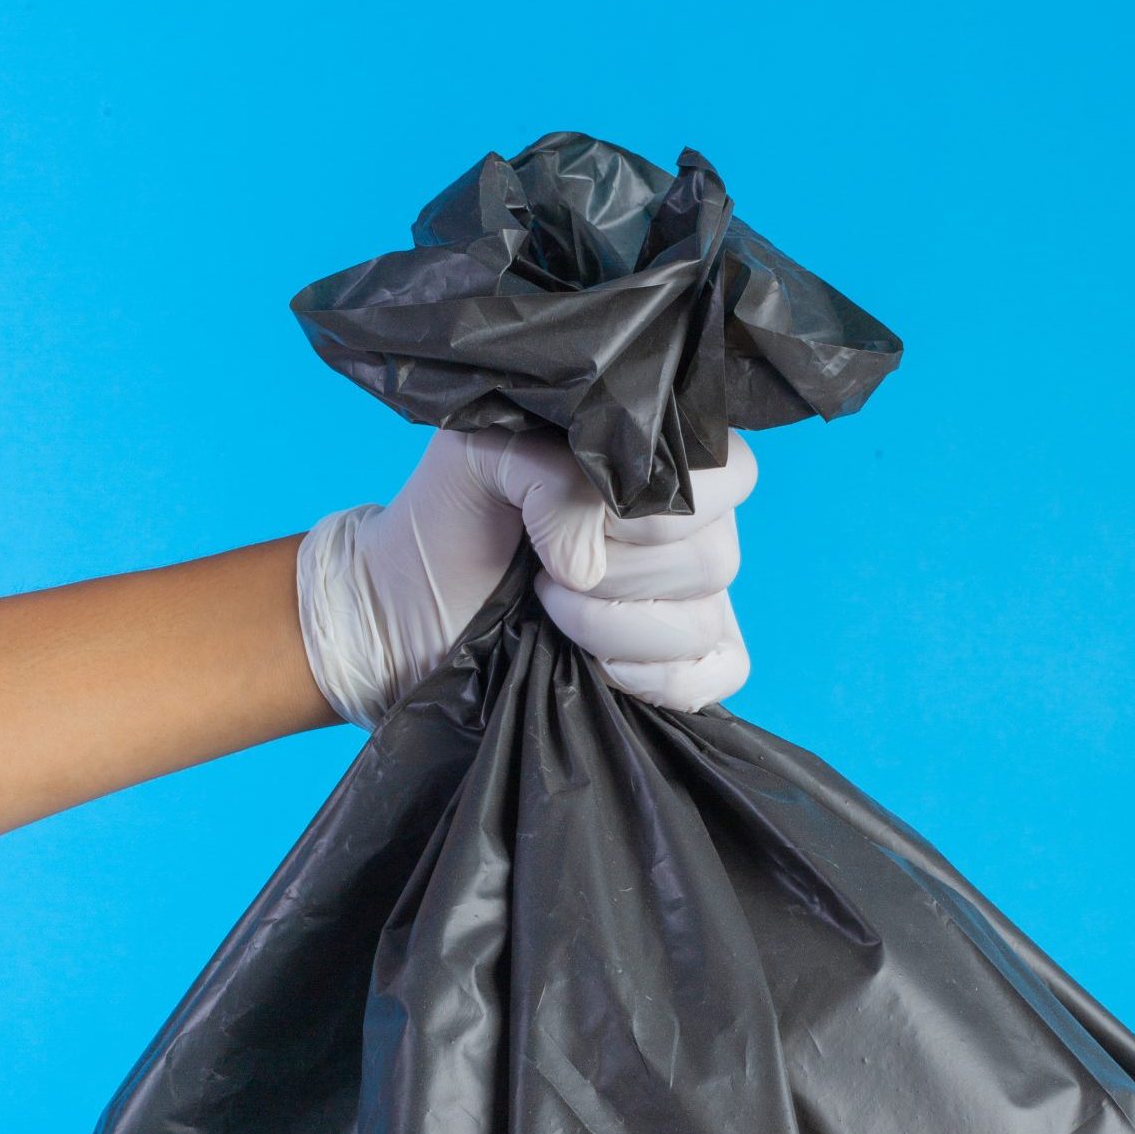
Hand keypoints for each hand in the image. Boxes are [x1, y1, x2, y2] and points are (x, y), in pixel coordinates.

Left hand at [296, 427, 755, 727]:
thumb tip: (589, 558)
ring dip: (613, 628)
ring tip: (551, 611)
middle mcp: (691, 532)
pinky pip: (720, 676)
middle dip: (618, 574)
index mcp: (658, 463)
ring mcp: (694, 604)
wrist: (404, 610)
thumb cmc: (444, 524)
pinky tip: (597, 667)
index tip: (581, 521)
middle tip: (547, 572)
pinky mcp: (681, 669)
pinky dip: (656, 678)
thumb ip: (544, 468)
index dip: (652, 508)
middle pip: (715, 558)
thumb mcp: (475, 454)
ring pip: (704, 622)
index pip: (730, 472)